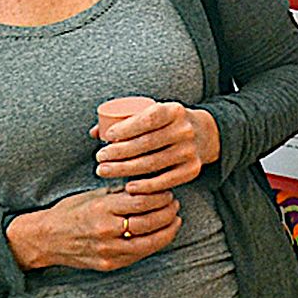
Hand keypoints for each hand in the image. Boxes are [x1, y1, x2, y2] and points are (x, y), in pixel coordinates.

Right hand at [8, 186, 182, 272]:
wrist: (46, 239)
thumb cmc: (70, 212)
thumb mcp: (92, 195)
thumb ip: (119, 193)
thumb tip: (147, 186)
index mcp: (102, 208)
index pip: (142, 201)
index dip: (160, 196)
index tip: (167, 191)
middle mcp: (106, 231)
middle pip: (149, 222)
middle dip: (167, 212)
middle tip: (174, 204)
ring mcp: (108, 251)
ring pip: (149, 242)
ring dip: (167, 230)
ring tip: (174, 219)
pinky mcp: (110, 264)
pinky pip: (139, 255)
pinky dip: (155, 244)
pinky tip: (162, 235)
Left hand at [91, 100, 219, 195]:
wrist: (203, 134)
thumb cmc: (167, 124)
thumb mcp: (154, 113)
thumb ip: (126, 120)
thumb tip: (95, 132)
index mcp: (174, 111)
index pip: (148, 119)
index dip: (126, 128)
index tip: (107, 137)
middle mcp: (184, 130)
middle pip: (146, 144)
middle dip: (118, 152)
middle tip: (100, 157)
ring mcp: (189, 151)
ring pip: (152, 163)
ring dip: (124, 169)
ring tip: (104, 170)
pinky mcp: (192, 170)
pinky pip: (165, 181)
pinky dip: (146, 186)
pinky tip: (129, 187)